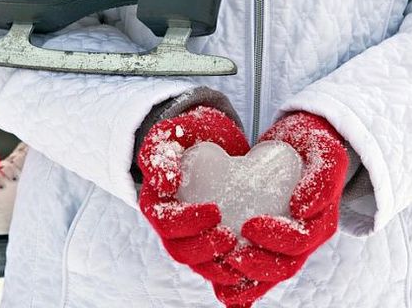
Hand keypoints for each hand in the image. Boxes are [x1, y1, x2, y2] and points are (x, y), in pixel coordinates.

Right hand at [138, 105, 249, 282]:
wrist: (209, 138)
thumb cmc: (185, 135)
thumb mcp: (167, 135)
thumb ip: (159, 154)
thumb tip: (166, 185)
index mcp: (157, 206)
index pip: (167, 225)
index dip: (189, 223)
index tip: (216, 210)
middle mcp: (172, 228)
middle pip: (183, 252)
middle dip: (206, 250)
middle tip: (232, 237)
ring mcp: (194, 237)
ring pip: (202, 265)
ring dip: (221, 267)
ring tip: (244, 252)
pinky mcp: (215, 241)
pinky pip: (221, 266)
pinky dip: (235, 276)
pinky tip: (253, 275)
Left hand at [220, 112, 348, 286]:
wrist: (302, 144)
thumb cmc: (314, 146)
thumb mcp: (326, 153)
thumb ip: (321, 179)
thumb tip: (302, 210)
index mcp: (321, 223)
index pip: (299, 243)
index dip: (275, 240)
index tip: (249, 225)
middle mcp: (306, 239)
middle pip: (283, 267)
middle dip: (256, 266)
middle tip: (229, 255)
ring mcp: (287, 243)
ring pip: (268, 274)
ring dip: (245, 280)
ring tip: (220, 275)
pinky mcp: (270, 241)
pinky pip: (256, 269)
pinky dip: (241, 285)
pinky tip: (221, 290)